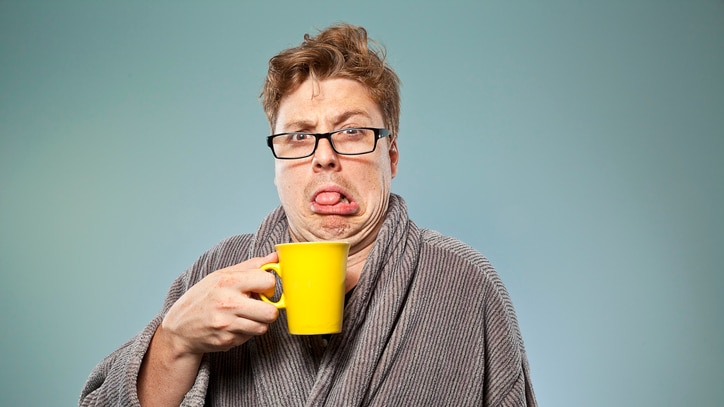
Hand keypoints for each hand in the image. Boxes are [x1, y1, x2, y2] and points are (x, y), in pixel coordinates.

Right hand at [158, 252, 279, 355]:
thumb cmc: (203, 297)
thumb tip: (275, 258)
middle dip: (269, 309)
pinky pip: (250, 337)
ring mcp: (227, 325)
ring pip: (263, 327)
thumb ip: (251, 266)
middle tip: (259, 305)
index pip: (267, 281)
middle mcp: (228, 304)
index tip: (262, 287)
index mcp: (228, 282)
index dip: (269, 284)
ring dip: (258, 322)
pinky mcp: (227, 341)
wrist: (180, 328)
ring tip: (245, 315)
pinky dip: (246, 332)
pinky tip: (234, 325)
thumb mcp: (222, 275)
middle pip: (270, 312)